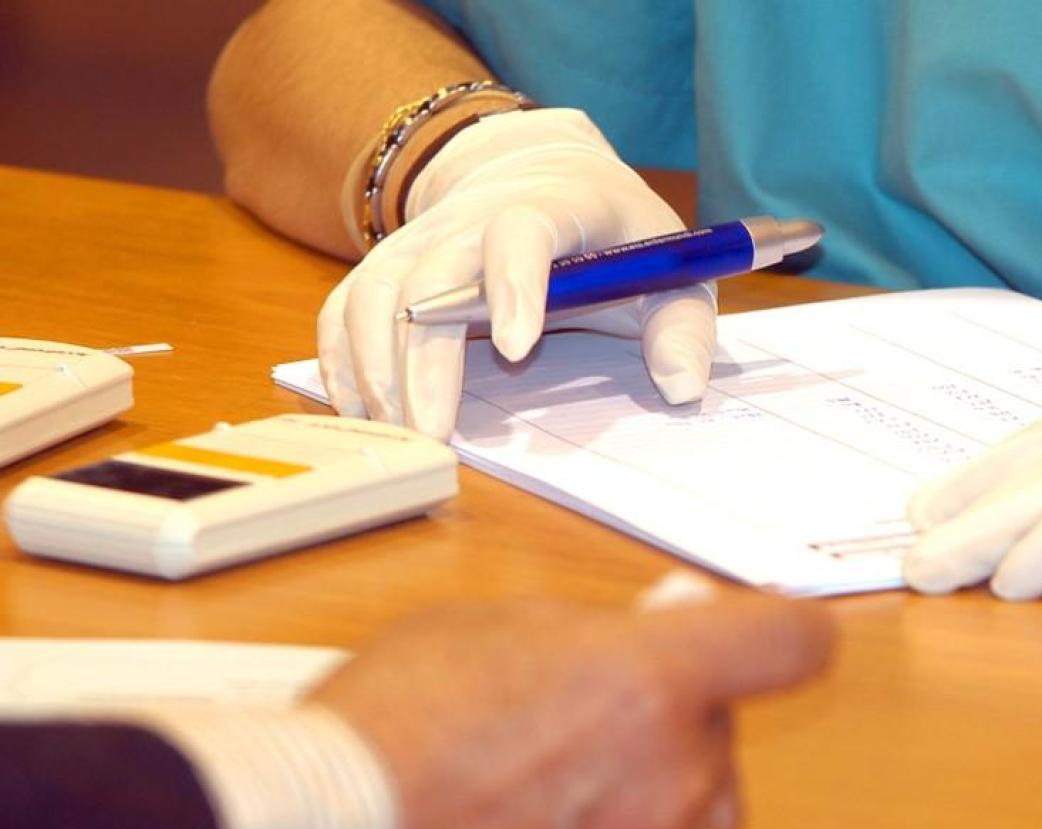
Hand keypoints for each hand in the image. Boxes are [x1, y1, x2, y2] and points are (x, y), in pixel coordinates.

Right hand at [309, 594, 833, 828]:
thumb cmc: (394, 726)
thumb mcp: (498, 625)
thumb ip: (599, 625)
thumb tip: (664, 618)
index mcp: (656, 677)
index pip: (787, 644)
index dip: (785, 631)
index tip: (768, 631)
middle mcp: (676, 771)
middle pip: (726, 724)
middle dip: (676, 704)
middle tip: (592, 693)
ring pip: (702, 796)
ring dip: (662, 771)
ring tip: (562, 758)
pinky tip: (551, 814)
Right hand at [318, 108, 717, 439]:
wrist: (542, 172)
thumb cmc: (614, 236)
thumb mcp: (670, 271)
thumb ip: (683, 328)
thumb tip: (682, 387)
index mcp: (554, 206)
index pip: (522, 232)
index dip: (515, 284)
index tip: (515, 347)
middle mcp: (473, 216)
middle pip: (431, 275)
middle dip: (426, 356)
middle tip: (435, 431)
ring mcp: (422, 238)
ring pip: (374, 291)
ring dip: (376, 365)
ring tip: (400, 432)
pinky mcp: (388, 265)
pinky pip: (345, 308)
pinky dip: (346, 361)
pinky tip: (367, 412)